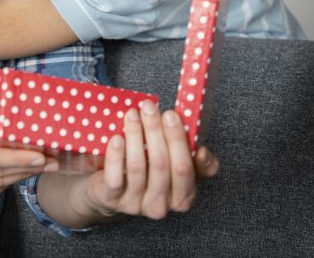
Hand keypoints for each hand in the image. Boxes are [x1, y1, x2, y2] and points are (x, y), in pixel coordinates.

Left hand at [73, 101, 218, 220]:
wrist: (111, 190)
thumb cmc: (149, 170)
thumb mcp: (174, 166)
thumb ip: (193, 158)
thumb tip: (201, 151)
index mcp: (182, 197)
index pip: (185, 168)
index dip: (178, 140)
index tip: (170, 114)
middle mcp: (161, 205)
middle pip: (160, 164)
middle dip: (154, 131)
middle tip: (149, 107)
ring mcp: (136, 205)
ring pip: (137, 167)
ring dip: (135, 135)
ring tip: (132, 115)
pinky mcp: (113, 200)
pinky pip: (115, 177)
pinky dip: (116, 155)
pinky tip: (117, 138)